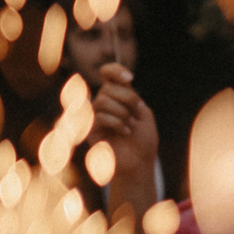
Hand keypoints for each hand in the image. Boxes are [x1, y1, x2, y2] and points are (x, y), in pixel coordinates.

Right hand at [89, 63, 160, 213]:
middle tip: (137, 113)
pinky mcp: (90, 130)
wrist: (140, 162)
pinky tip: (125, 132)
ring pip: (102, 101)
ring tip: (130, 125)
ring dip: (122, 112)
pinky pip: (99, 117)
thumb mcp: (143, 113)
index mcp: (117, 96)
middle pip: (108, 88)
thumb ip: (130, 96)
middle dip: (127, 98)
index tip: (130, 78)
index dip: (115, 70)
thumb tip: (115, 87)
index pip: (107, 73)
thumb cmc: (143, 139)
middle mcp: (103, 103)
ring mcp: (95, 117)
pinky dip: (116, 122)